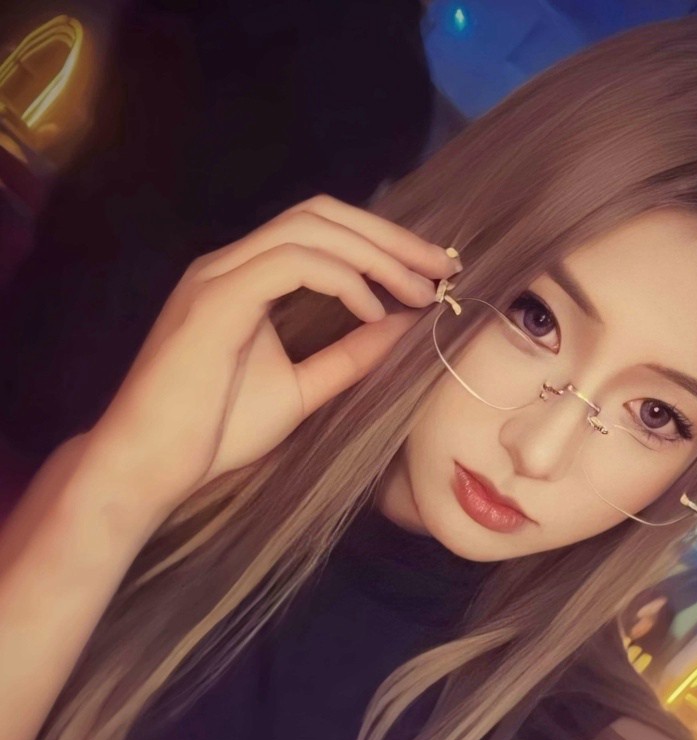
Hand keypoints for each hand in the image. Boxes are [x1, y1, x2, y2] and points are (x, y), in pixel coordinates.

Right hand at [86, 194, 460, 517]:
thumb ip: (348, 358)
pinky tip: (373, 313)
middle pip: (322, 214)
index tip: (431, 275)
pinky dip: (342, 279)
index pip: (322, 231)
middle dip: (389, 237)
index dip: (381, 243)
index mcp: (246, 277)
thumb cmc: (214, 433)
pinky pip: (291, 263)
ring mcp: (219, 275)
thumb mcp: (301, 391)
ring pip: (310, 228)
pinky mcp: (216, 297)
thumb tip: (401, 327)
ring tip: (419, 292)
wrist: (151, 464)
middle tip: (442, 268)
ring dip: (375, 255)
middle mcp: (231, 263)